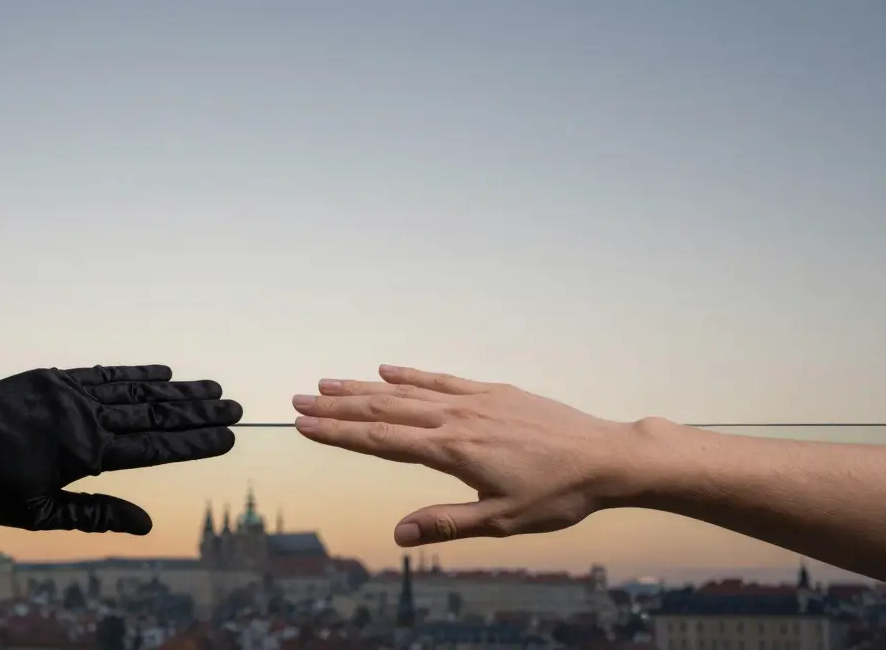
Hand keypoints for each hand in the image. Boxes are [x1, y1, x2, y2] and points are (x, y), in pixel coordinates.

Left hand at [0, 364, 240, 534]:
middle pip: (154, 414)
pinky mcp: (50, 378)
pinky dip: (134, 373)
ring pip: (134, 390)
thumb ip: (97, 514)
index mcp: (84, 454)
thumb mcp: (41, 514)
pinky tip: (162, 371)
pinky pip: (102, 373)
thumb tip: (147, 526)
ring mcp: (67, 393)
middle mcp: (83, 418)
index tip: (228, 437)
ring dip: (176, 389)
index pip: (154, 447)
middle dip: (198, 412)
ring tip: (211, 387)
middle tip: (235, 407)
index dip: (194, 442)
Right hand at [292, 364, 633, 546]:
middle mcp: (456, 419)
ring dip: (362, 388)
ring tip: (327, 383)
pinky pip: (441, 379)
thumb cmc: (558, 494)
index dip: (339, 434)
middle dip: (337, 407)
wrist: (606, 457)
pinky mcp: (493, 392)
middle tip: (299, 400)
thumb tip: (399, 534)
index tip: (304, 425)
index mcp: (453, 451)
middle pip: (383, 410)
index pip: (381, 441)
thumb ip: (446, 523)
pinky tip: (387, 370)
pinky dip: (410, 374)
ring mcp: (474, 401)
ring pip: (405, 392)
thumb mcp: (502, 521)